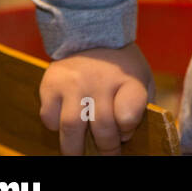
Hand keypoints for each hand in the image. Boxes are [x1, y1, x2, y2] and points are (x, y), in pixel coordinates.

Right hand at [38, 42, 155, 154]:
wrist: (92, 36)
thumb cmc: (121, 67)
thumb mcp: (141, 78)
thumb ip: (141, 105)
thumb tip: (130, 136)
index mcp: (128, 79)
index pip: (129, 113)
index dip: (128, 129)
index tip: (126, 133)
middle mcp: (101, 81)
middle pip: (102, 126)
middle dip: (105, 148)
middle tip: (106, 154)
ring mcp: (73, 83)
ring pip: (71, 127)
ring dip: (74, 148)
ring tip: (78, 155)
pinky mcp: (51, 84)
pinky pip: (49, 118)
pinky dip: (55, 127)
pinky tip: (64, 124)